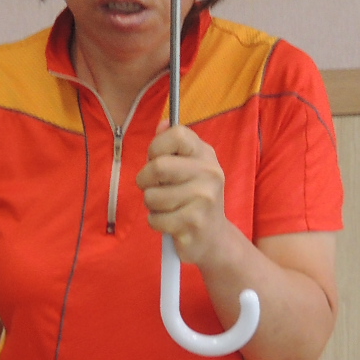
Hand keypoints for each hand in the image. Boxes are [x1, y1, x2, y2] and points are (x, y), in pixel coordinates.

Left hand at [140, 124, 238, 266]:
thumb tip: (162, 123)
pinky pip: (155, 219)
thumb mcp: (191, 167)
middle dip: (145, 180)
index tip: (156, 159)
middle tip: (152, 187)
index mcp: (206, 154)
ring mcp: (204, 198)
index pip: (177, 134)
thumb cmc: (195, 198)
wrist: (214, 237)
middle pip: (158, 166)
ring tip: (166, 207)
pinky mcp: (193, 223)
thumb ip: (174, 145)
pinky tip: (171, 223)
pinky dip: (156, 222)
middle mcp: (209, 173)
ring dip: (151, 205)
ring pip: (152, 196)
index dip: (157, 147)